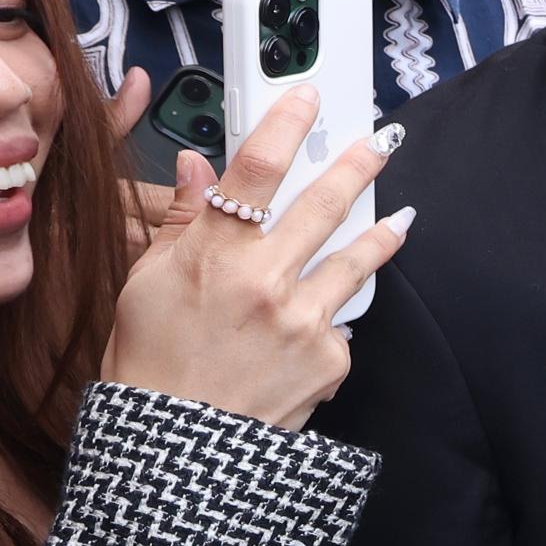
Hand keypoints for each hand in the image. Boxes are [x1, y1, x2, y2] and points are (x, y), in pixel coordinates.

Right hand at [102, 90, 409, 429]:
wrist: (182, 451)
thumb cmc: (151, 367)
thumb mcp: (143, 287)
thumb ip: (180, 225)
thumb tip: (196, 169)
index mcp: (211, 255)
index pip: (254, 169)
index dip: (285, 123)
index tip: (308, 95)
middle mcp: (263, 281)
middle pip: (322, 204)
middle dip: (356, 165)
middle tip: (378, 140)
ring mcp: (303, 320)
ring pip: (353, 260)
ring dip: (382, 233)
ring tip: (402, 218)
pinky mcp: (330, 358)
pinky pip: (339, 325)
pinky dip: (329, 322)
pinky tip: (314, 332)